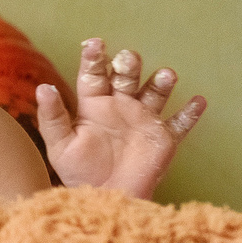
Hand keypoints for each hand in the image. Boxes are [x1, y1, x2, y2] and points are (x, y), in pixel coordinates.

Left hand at [38, 38, 204, 198]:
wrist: (104, 199)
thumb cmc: (79, 172)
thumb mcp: (60, 146)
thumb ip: (52, 117)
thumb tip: (42, 88)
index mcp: (94, 104)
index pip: (94, 74)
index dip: (95, 58)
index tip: (95, 43)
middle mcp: (121, 105)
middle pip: (127, 77)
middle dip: (128, 66)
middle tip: (128, 59)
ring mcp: (144, 120)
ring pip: (155, 94)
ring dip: (161, 83)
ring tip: (166, 76)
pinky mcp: (163, 138)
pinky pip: (180, 123)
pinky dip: (190, 113)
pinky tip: (198, 101)